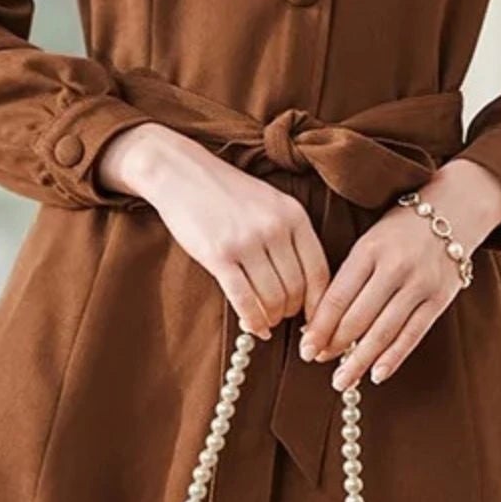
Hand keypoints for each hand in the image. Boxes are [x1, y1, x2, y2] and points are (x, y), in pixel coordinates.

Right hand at [97, 122, 329, 338]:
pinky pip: (244, 300)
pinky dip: (253, 321)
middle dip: (292, 312)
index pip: (319, 271)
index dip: (319, 303)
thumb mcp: (271, 203)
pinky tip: (254, 327)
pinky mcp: (218, 255)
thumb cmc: (227, 194)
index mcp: (293, 215)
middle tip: (283, 318)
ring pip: (273, 298)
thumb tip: (307, 287)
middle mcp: (274, 228)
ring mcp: (246, 242)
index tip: (314, 317)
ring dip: (272, 318)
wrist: (181, 173)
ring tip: (267, 321)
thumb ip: (291, 237)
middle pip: (297, 289)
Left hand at [296, 159, 500, 389]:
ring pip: (383, 331)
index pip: (338, 297)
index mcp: (369, 248)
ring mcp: (420, 284)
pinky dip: (393, 358)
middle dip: (335, 346)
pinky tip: (377, 375)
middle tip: (318, 363)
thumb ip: (348, 277)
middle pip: (358, 317)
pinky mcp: (440, 298)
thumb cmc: (401, 230)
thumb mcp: (369, 241)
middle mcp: (395, 266)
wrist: (456, 208)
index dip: (319, 327)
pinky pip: (413, 334)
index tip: (305, 348)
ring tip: (342, 380)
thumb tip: (320, 324)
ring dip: (359, 361)